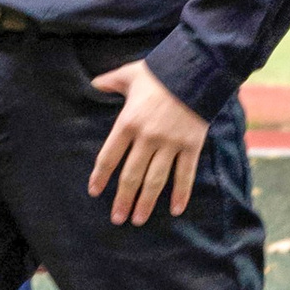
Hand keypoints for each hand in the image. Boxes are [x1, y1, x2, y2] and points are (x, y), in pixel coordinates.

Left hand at [87, 61, 207, 222]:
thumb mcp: (129, 74)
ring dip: (146, 202)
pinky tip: (176, 210)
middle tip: (117, 218)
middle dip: (123, 199)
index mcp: (128, 122)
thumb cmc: (159, 72)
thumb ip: (109, 82)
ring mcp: (171, 144)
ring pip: (156, 180)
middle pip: (132, 175)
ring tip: (138, 219)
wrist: (196, 69)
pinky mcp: (191, 146)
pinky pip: (186, 174)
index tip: (94, 191)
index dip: (101, 176)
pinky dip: (181, 193)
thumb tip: (93, 83)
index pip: (109, 156)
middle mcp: (147, 137)